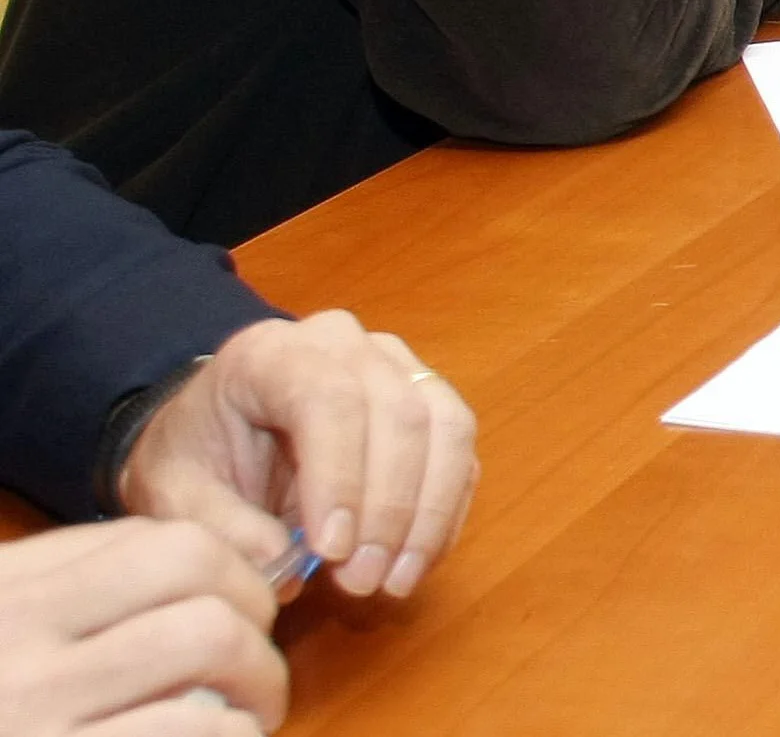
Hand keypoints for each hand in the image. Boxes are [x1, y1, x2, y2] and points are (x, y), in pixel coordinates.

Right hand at [0, 519, 283, 733]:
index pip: (152, 541)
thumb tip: (204, 574)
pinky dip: (229, 734)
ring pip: (205, 638)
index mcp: (4, 596)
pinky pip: (192, 729)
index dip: (227, 568)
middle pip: (192, 570)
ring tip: (248, 713)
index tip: (240, 608)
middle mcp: (14, 641)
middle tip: (254, 663)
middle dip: (254, 610)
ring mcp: (33, 711)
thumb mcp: (5, 633)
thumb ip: (72, 601)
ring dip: (256, 678)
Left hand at [119, 312, 477, 603]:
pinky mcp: (429, 399)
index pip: (328, 398)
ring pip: (446, 427)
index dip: (340, 476)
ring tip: (393, 581)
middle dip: (389, 509)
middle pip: (398, 413)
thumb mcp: (172, 493)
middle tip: (360, 582)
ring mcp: (397, 365)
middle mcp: (347, 344)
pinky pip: (460, 453)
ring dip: (428, 515)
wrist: (219, 428)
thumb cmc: (196, 456)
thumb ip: (218, 527)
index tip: (330, 552)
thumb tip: (284, 566)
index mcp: (272, 353)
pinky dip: (444, 514)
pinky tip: (413, 563)